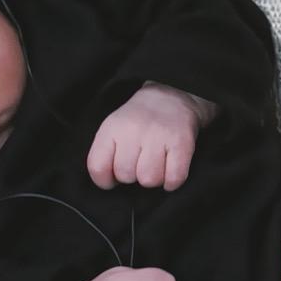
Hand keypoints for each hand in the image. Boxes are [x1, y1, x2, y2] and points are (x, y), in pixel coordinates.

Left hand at [86, 85, 208, 191]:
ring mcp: (159, 137)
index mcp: (112, 128)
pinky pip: (174, 178)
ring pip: (149, 180)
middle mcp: (134, 131)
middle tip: (139, 162)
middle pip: (126, 176)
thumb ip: (105, 154)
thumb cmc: (139, 120)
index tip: (114, 176)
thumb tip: (109, 182)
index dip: (105, 180)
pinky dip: (172, 181)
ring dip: (153, 178)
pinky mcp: (182, 143)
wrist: (171, 97)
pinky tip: (170, 171)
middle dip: (132, 176)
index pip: (98, 167)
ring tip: (155, 165)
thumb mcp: (113, 128)